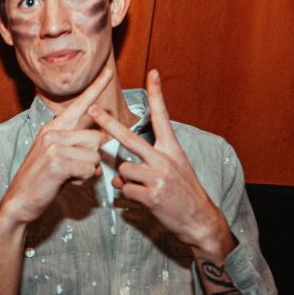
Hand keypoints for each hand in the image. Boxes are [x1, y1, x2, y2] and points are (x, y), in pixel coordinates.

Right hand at [0, 65, 112, 228]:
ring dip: (86, 171)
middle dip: (91, 159)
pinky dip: (81, 180)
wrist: (19, 202)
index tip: (107, 70)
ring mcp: (53, 146)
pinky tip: (64, 182)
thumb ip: (76, 147)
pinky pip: (88, 168)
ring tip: (67, 176)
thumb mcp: (57, 158)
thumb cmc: (42, 182)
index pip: (78, 105)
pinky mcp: (57, 162)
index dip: (95, 88)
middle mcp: (52, 133)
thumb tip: (99, 148)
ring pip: (94, 155)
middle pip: (96, 138)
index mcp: (52, 128)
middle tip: (73, 170)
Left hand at [89, 68, 233, 258]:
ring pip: (124, 170)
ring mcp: (159, 176)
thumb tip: (119, 176)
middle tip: (93, 109)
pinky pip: (126, 190)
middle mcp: (165, 159)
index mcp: (172, 150)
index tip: (152, 73)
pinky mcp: (153, 194)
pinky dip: (129, 197)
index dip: (157, 95)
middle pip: (130, 138)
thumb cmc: (183, 196)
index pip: (162, 117)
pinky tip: (144, 201)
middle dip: (109, 124)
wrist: (200, 220)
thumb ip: (146, 168)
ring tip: (143, 191)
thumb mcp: (171, 174)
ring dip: (126, 182)